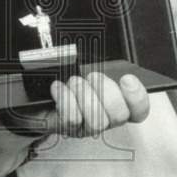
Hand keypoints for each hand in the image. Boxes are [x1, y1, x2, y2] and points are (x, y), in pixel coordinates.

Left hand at [2, 71, 149, 138]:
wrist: (36, 98)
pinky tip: (58, 88)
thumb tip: (106, 47)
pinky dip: (65, 99)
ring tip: (74, 82)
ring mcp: (86, 126)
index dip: (137, 97)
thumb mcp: (86, 67)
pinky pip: (72, 119)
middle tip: (92, 77)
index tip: (127, 79)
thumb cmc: (66, 81)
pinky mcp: (67, 128)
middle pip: (119, 115)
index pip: (139, 110)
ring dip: (84, 95)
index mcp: (116, 104)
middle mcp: (104, 118)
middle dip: (106, 92)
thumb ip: (102, 63)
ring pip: (96, 120)